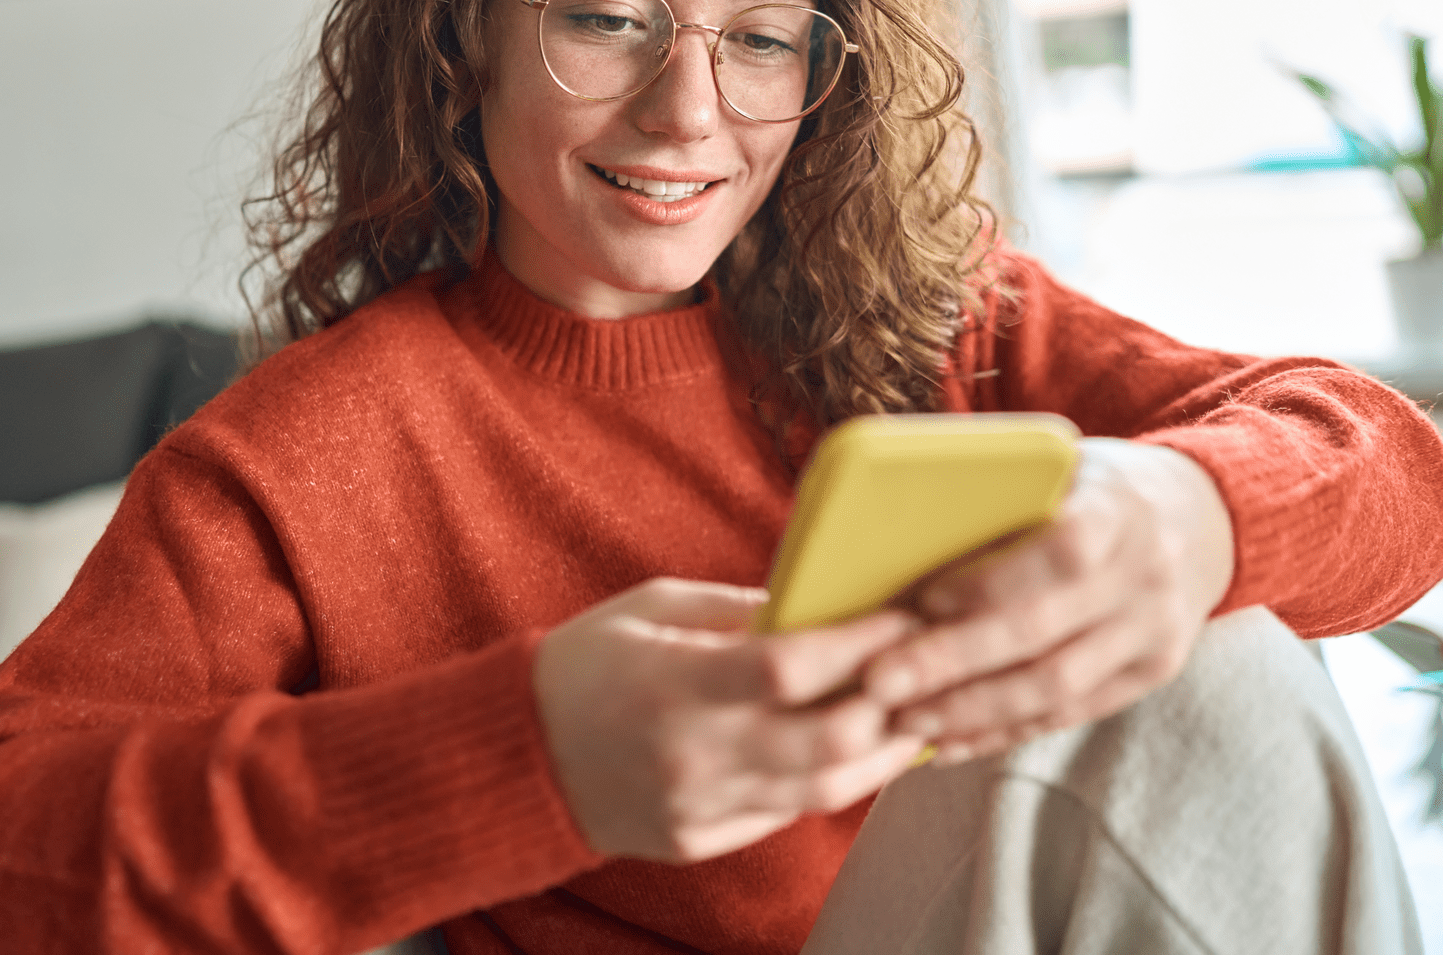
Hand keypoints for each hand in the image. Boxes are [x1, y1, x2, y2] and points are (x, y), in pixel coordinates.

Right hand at [533, 578, 927, 862]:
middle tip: (925, 670)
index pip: (790, 667)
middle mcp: (691, 752)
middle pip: (827, 741)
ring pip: (823, 791)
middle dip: (891, 704)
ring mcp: (697, 806)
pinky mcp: (700, 839)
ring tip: (914, 718)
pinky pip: (786, 814)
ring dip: (882, 754)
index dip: (860, 643)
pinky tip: (858, 752)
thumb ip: (736, 608)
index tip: (903, 616)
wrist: (516, 757)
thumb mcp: (650, 608)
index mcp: (674, 682)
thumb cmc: (584, 665)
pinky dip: (831, 781)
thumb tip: (819, 603)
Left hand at [861, 438, 1234, 763]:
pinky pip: (1069, 714)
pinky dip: (1003, 731)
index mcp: (1118, 510)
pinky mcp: (1150, 675)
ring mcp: (1154, 634)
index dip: (989, 582)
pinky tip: (949, 740)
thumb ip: (1002, 495)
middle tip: (879, 682)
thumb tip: (896, 529)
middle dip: (952, 663)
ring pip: (1054, 688)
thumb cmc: (1098, 484)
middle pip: (1042, 635)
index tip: (922, 599)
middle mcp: (1144, 577)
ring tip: (903, 719)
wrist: (1203, 518)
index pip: (1059, 553)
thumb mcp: (1063, 464)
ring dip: (970, 711)